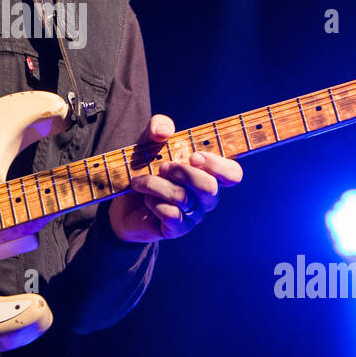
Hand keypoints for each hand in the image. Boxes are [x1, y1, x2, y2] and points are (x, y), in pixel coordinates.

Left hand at [109, 114, 242, 242]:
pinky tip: (146, 199)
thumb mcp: (148, 142)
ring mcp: (193, 215)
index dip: (218, 165)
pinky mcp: (177, 229)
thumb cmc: (144, 169)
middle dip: (182, 172)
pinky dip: (152, 202)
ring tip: (140, 181)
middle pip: (209, 187)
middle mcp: (205, 197)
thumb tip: (164, 131)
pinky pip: (170, 214)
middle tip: (162, 167)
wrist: (123, 201)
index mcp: (207, 174)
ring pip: (182, 198)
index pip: (233, 174)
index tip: (194, 156)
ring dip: (155, 184)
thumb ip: (158, 127)